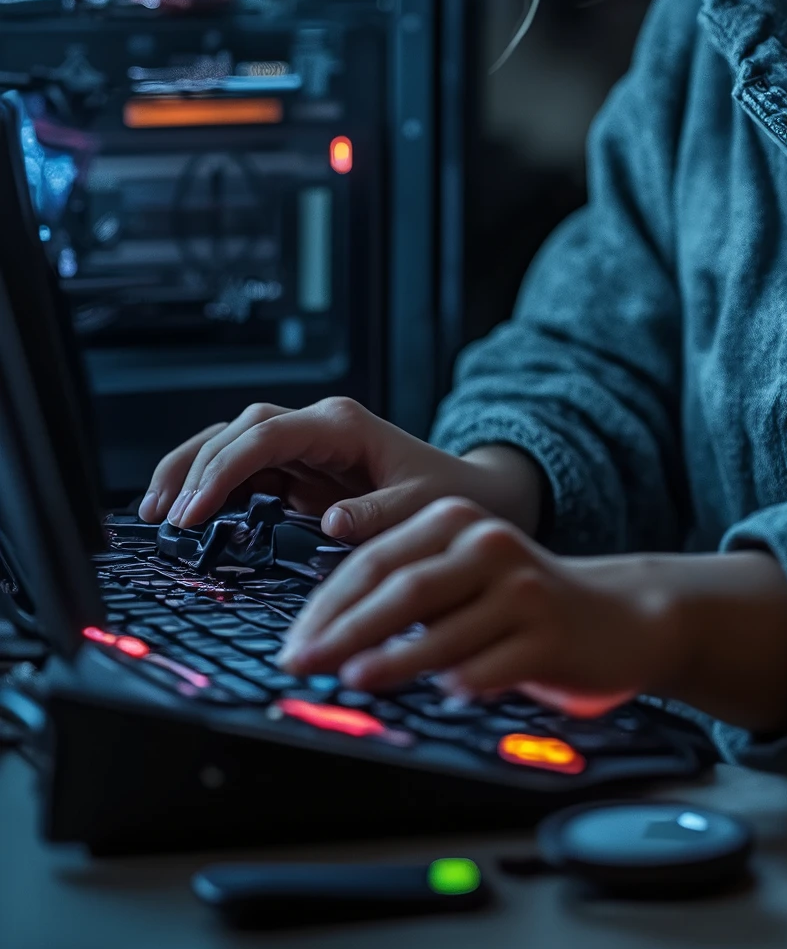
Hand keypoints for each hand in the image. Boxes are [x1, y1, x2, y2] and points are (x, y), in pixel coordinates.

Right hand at [137, 398, 543, 542]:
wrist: (469, 492)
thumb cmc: (447, 493)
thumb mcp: (421, 506)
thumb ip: (377, 515)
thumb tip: (331, 523)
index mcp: (343, 425)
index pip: (267, 434)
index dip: (225, 469)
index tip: (194, 511)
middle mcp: (318, 426)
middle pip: (239, 430)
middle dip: (196, 468)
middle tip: (164, 516)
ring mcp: (306, 444)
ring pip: (232, 442)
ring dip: (191, 470)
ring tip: (155, 511)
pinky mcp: (300, 469)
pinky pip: (245, 469)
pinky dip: (212, 486)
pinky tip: (185, 512)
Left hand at [278, 497, 786, 732]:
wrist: (621, 616)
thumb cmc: (525, 605)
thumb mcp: (465, 580)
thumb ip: (409, 596)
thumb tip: (328, 637)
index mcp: (456, 524)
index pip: (376, 561)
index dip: (327, 604)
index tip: (293, 643)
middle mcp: (488, 547)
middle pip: (402, 588)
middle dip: (343, 630)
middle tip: (301, 663)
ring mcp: (521, 590)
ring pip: (443, 627)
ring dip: (393, 657)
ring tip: (353, 678)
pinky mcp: (547, 635)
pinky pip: (491, 664)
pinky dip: (461, 680)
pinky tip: (439, 693)